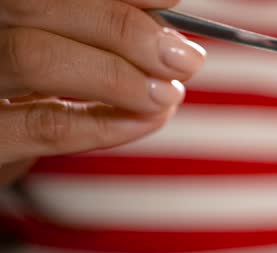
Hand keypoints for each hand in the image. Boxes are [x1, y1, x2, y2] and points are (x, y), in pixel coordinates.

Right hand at [0, 0, 205, 175]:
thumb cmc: (35, 87)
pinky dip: (107, 123)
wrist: (0, 140)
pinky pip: (47, 125)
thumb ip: (104, 28)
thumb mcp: (65, 46)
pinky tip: (149, 119)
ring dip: (118, 77)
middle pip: (35, 5)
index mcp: (3, 7)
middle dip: (123, 29)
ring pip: (36, 59)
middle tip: (183, 58)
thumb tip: (166, 16)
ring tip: (167, 93)